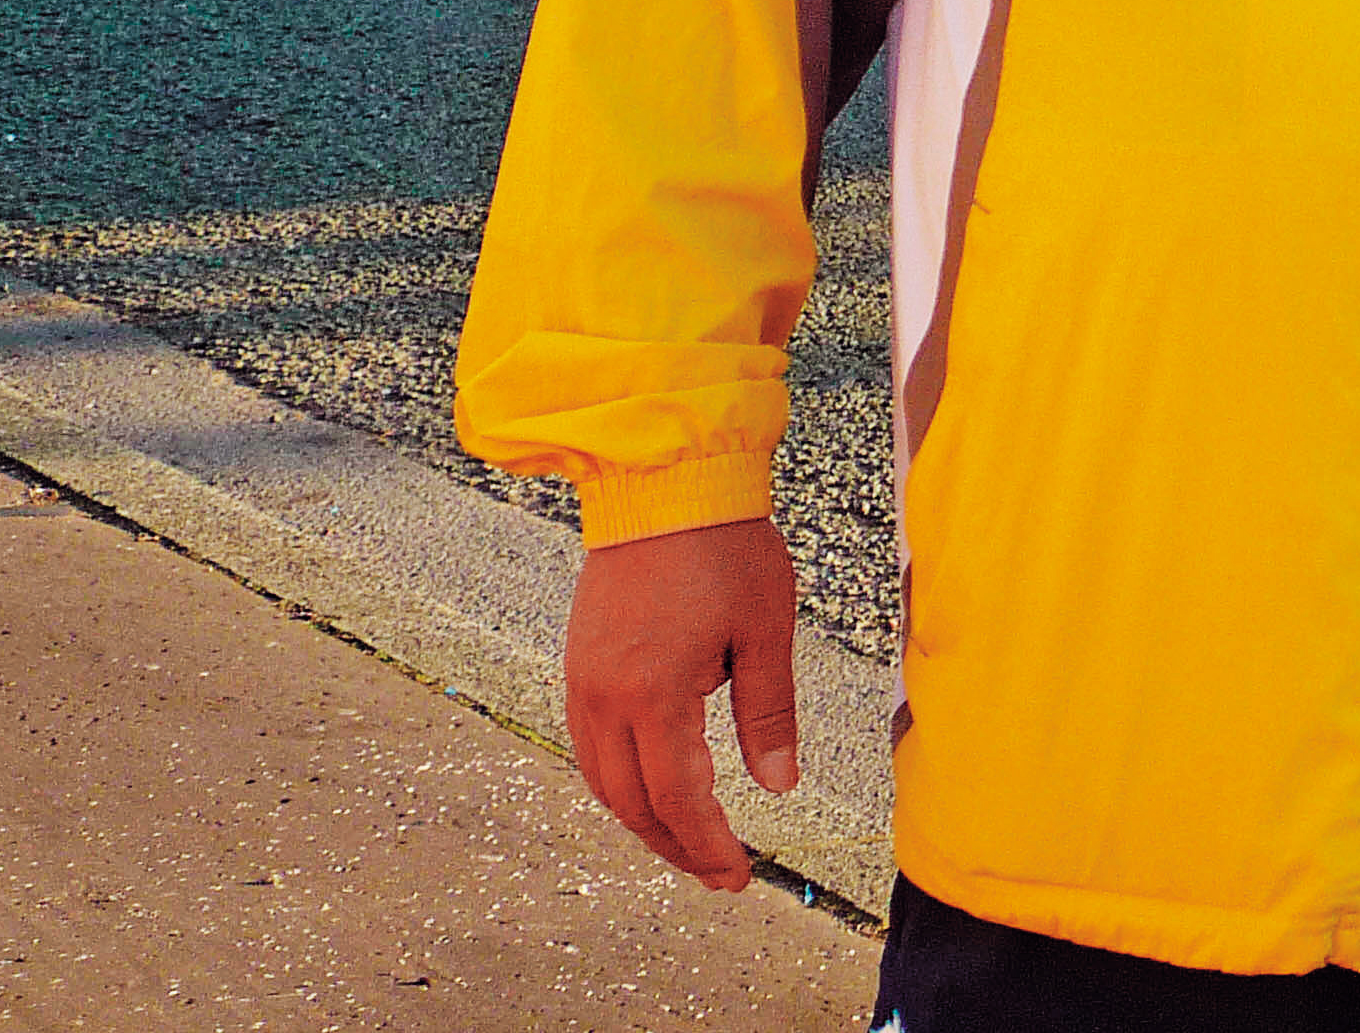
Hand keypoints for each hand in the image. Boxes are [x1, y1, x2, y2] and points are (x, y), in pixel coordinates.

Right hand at [563, 515, 799, 891]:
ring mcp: (584, 683)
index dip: (708, 844)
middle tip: (718, 873)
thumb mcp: (767, 631)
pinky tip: (655, 788)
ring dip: (645, 821)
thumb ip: (769, 715)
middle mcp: (605, 698)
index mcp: (655, 694)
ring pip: (604, 782)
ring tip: (690, 843)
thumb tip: (779, 786)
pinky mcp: (580, 665)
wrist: (664, 483)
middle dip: (676, 847)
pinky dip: (622, 782)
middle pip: (633, 803)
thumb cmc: (724, 546)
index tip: (738, 875)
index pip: (680, 798)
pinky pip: (591, 748)